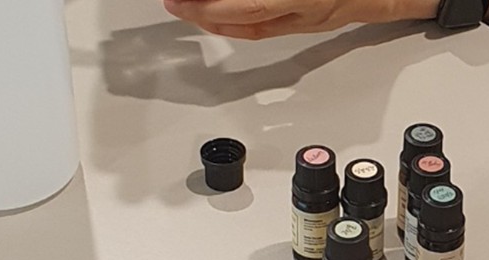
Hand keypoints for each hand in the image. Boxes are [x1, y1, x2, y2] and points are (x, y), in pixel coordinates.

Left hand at [164, 0, 439, 39]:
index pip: (252, 4)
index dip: (211, 5)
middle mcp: (312, 9)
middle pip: (247, 19)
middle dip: (204, 12)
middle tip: (175, 1)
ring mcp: (313, 18)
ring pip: (255, 28)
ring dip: (217, 20)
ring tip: (187, 7)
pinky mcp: (313, 20)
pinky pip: (269, 28)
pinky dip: (239, 24)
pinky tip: (220, 17)